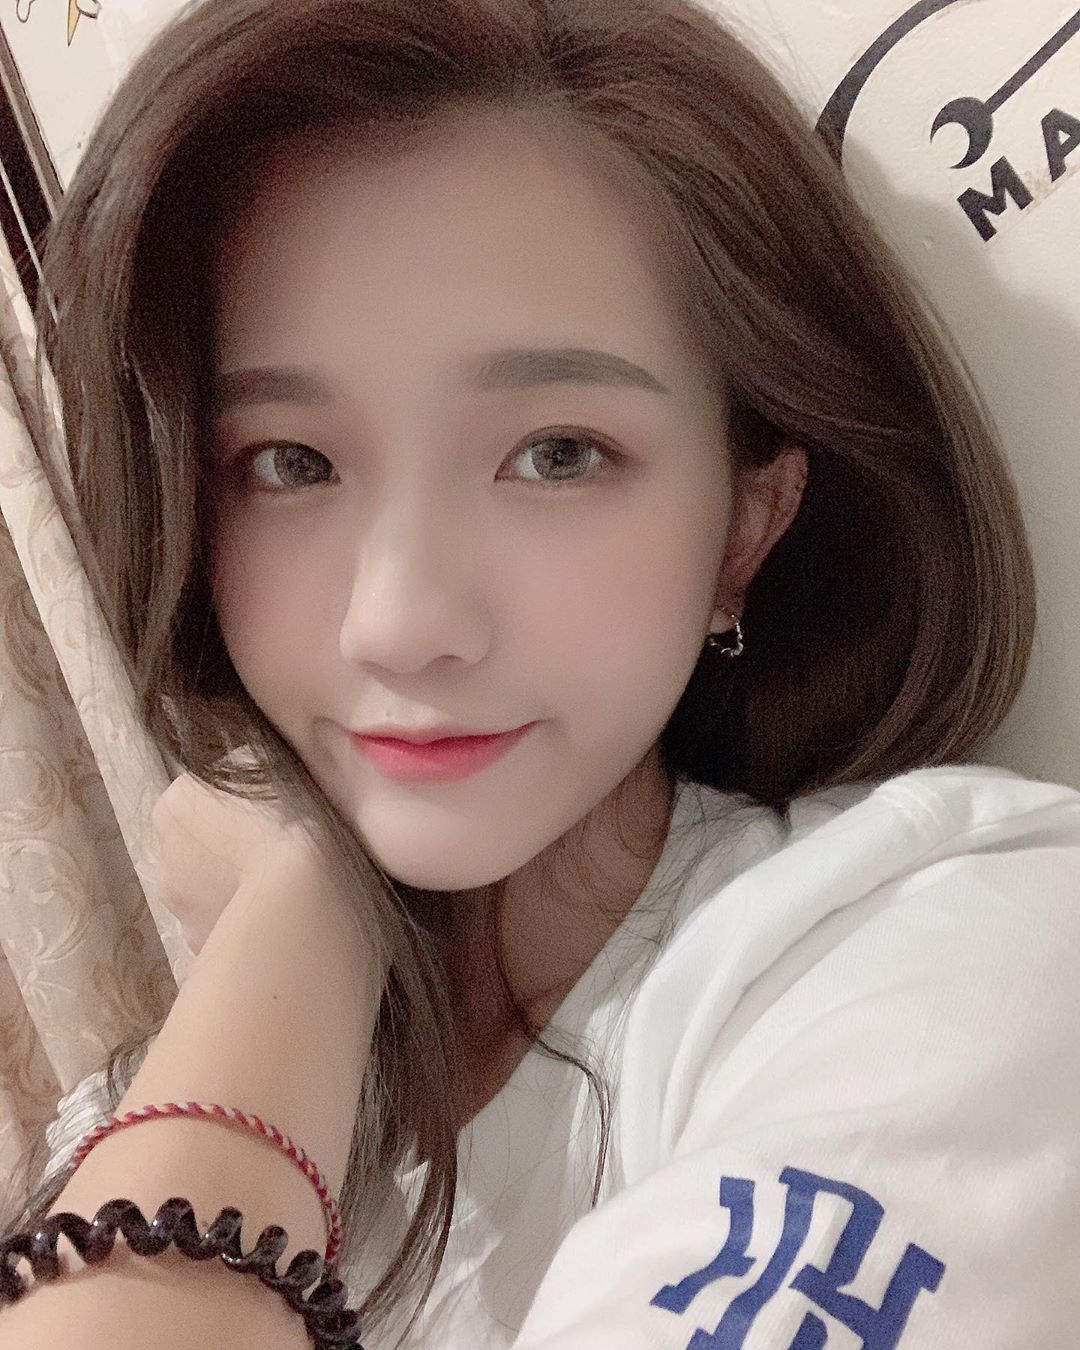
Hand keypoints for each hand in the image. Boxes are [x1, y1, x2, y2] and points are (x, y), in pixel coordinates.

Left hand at [151, 751, 312, 956]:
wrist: (298, 896)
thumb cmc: (286, 818)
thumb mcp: (268, 761)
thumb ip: (244, 761)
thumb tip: (244, 765)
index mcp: (174, 806)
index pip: (198, 798)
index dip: (237, 805)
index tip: (269, 813)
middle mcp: (165, 857)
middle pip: (199, 848)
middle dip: (229, 850)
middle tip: (274, 851)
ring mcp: (180, 908)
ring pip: (210, 892)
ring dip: (235, 888)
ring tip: (280, 889)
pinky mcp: (202, 947)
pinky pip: (226, 928)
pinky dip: (244, 922)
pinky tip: (275, 918)